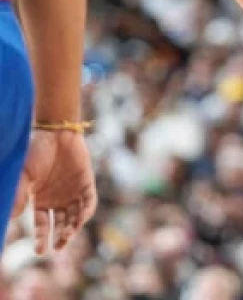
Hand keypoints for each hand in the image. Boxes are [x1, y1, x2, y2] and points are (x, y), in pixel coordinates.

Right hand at [11, 130, 96, 254]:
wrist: (55, 132)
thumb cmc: (35, 152)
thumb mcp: (24, 176)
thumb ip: (19, 195)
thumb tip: (11, 217)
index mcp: (41, 200)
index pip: (42, 225)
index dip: (42, 238)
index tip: (41, 251)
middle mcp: (58, 199)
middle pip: (61, 224)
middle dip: (60, 237)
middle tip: (58, 247)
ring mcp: (73, 191)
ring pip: (75, 216)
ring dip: (73, 227)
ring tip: (68, 235)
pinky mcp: (87, 182)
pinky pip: (89, 202)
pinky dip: (86, 212)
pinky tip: (80, 220)